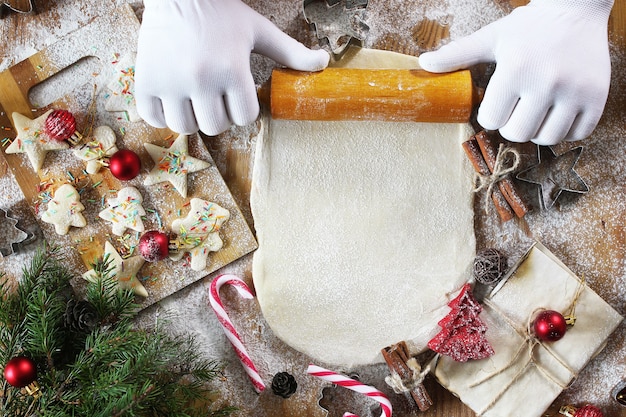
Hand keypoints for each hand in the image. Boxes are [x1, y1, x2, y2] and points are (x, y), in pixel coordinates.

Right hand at [135, 0, 329, 134]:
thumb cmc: (223, 13)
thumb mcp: (259, 31)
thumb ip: (291, 52)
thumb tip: (324, 63)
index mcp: (232, 69)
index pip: (245, 117)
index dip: (243, 108)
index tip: (237, 93)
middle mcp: (201, 78)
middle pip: (216, 126)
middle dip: (220, 114)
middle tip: (215, 95)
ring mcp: (170, 81)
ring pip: (186, 128)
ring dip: (193, 118)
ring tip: (194, 97)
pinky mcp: (145, 81)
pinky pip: (153, 119)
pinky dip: (161, 115)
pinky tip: (171, 98)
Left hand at [419, 0, 613, 144]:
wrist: (576, 9)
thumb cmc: (528, 28)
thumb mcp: (490, 38)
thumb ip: (457, 54)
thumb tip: (423, 63)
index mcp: (515, 69)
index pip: (491, 120)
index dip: (491, 114)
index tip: (499, 101)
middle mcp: (547, 81)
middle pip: (517, 133)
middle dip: (511, 125)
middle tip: (517, 107)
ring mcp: (576, 91)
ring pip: (547, 139)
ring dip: (537, 131)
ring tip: (537, 110)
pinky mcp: (598, 97)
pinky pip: (577, 135)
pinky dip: (566, 130)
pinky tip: (559, 112)